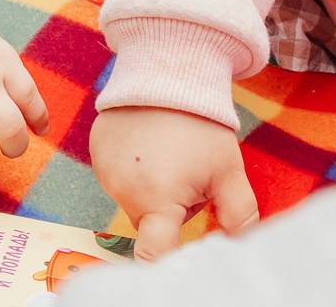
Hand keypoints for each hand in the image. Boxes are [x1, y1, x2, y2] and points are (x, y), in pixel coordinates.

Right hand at [88, 105, 258, 260]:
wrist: (167, 71)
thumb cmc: (201, 123)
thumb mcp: (229, 169)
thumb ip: (238, 213)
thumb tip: (239, 244)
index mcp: (157, 200)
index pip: (151, 255)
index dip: (160, 265)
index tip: (168, 264)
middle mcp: (123, 190)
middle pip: (148, 222)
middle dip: (168, 208)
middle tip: (186, 175)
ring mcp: (104, 170)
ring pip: (133, 198)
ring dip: (150, 187)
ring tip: (167, 152)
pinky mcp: (96, 152)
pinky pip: (116, 174)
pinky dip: (132, 167)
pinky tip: (148, 143)